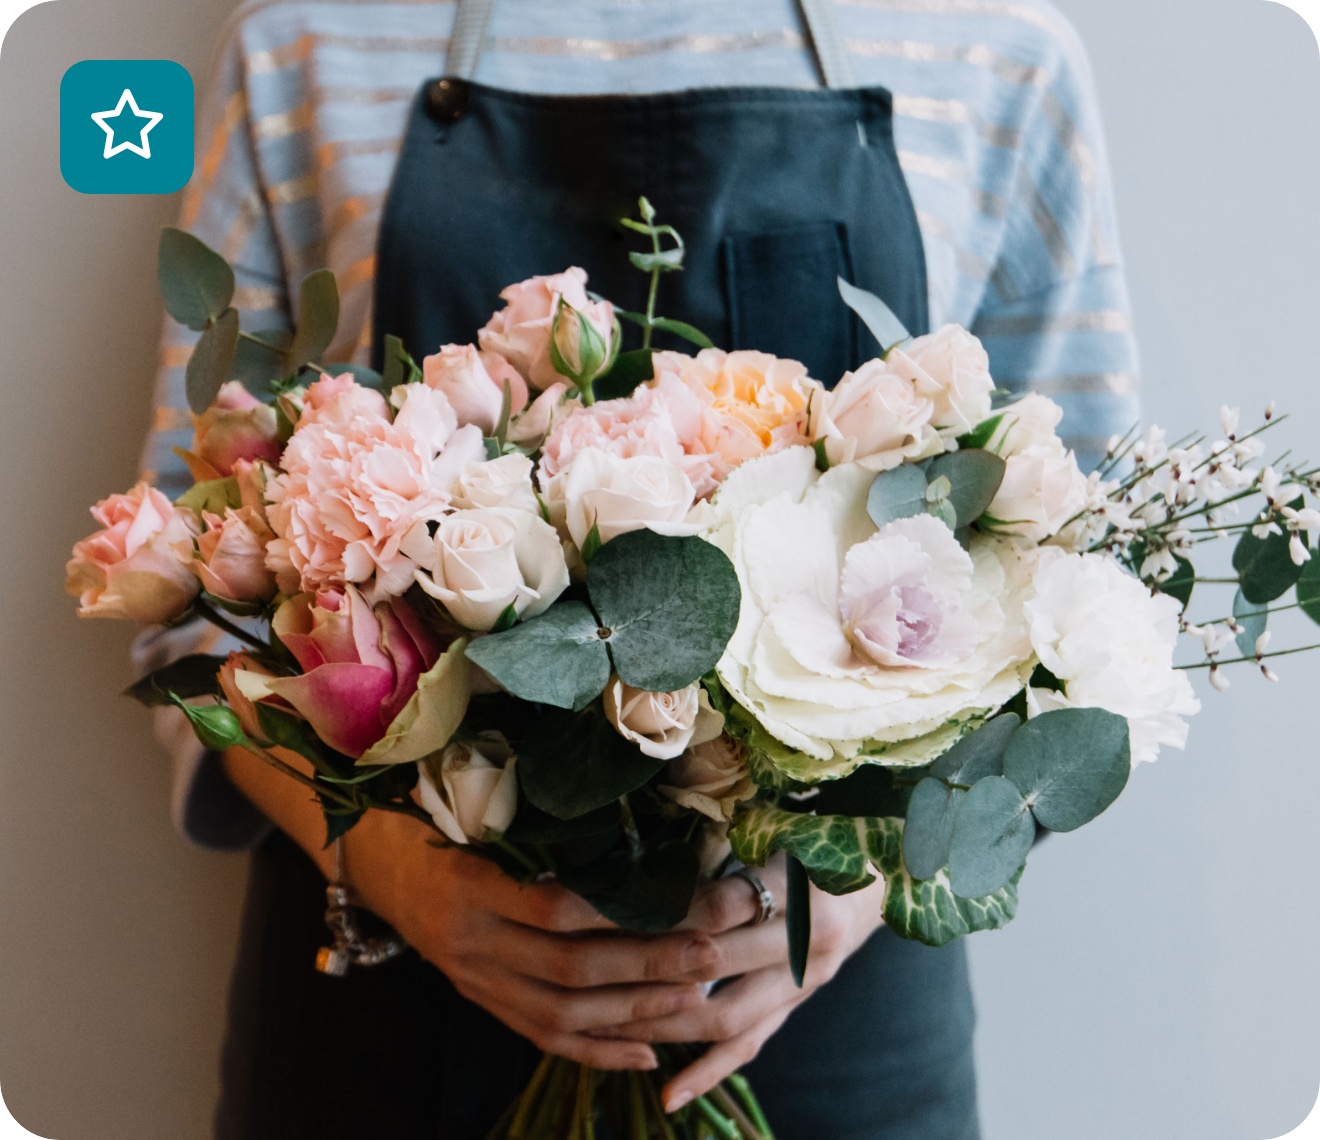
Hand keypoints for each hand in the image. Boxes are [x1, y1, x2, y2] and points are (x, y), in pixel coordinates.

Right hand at [223, 745, 719, 1071]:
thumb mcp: (472, 807)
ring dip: (634, 1011)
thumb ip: (537, 823)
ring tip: (696, 1000)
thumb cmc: (430, 815)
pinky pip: (543, 1037)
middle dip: (649, 963)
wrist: (369, 858)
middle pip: (572, 966)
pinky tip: (648, 1054)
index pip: (557, 908)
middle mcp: (472, 943)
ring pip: (564, 1011)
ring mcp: (476, 980)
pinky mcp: (482, 1001)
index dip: (622, 911)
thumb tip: (628, 815)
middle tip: (712, 950)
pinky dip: (598, 1050)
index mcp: (471, 885)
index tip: (684, 896)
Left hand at [592, 853, 887, 1111]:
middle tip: (581, 968)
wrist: (885, 873)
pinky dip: (707, 1072)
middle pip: (711, 965)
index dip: (656, 908)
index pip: (716, 905)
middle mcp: (806, 943)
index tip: (599, 904)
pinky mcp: (797, 1006)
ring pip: (724, 1018)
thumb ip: (725, 837)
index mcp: (800, 887)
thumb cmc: (819, 836)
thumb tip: (643, 848)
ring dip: (661, 1024)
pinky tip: (666, 1094)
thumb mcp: (780, 825)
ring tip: (602, 1025)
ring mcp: (804, 983)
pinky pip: (749, 1046)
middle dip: (640, 968)